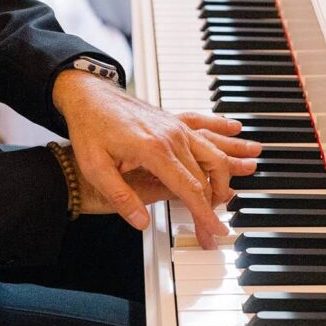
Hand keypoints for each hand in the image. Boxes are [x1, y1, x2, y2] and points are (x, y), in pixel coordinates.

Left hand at [52, 71, 260, 247]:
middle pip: (207, 175)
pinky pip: (205, 127)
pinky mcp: (173, 121)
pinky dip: (223, 131)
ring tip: (235, 189)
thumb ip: (120, 197)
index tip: (214, 230)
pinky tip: (236, 131)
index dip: (204, 213)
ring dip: (228, 171)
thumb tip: (141, 222)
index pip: (189, 188)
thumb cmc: (90, 128)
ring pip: (212, 152)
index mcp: (154, 150)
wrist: (89, 95)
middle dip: (215, 205)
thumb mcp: (95, 168)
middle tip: (216, 226)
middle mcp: (171, 137)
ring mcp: (175, 127)